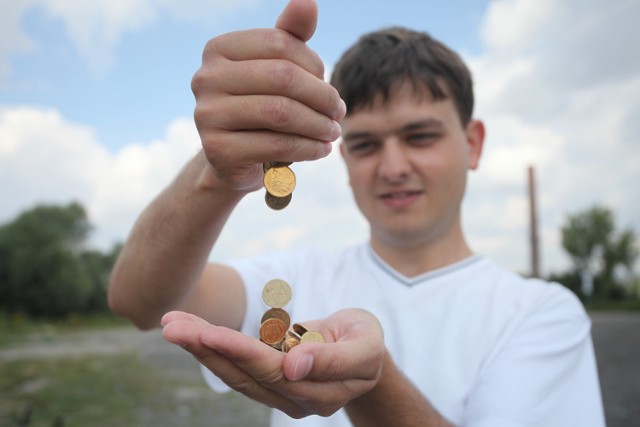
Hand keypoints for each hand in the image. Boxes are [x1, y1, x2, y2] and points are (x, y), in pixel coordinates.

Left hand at [161, 308, 383, 417]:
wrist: (364, 351)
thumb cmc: (366, 340)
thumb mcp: (365, 343)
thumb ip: (335, 358)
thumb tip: (295, 366)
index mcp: (324, 391)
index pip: (274, 371)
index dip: (240, 352)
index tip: (208, 334)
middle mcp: (298, 400)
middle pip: (246, 374)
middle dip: (208, 348)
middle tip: (172, 325)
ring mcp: (282, 395)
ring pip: (236, 374)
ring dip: (201, 349)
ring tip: (171, 325)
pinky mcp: (270, 384)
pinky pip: (237, 368)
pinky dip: (212, 349)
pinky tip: (188, 333)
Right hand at [192, 0, 345, 191]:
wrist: (234, 159)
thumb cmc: (261, 107)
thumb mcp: (275, 70)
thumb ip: (290, 36)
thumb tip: (307, 1)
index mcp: (218, 49)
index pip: (280, 44)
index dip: (314, 64)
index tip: (328, 84)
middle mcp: (205, 78)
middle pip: (282, 77)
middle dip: (321, 96)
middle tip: (339, 111)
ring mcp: (207, 115)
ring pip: (281, 113)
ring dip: (318, 124)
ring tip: (334, 131)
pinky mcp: (217, 150)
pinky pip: (276, 145)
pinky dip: (308, 148)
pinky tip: (321, 149)